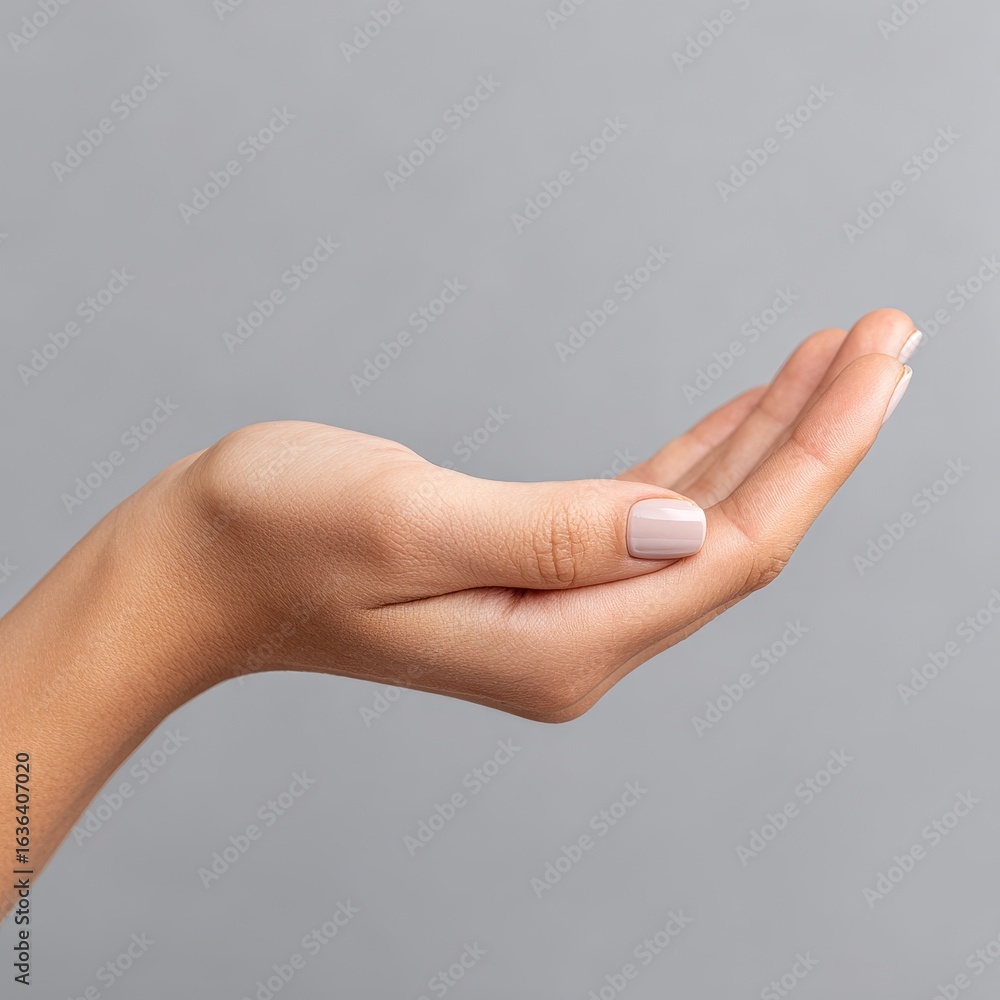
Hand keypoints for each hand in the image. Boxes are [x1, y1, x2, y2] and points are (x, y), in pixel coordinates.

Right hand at [167, 308, 917, 721]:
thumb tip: (687, 526)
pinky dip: (707, 455)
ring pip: (703, 520)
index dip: (817, 452)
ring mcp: (564, 611)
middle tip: (887, 337)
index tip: (877, 357)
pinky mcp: (538, 573)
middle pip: (738, 534)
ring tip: (839, 357)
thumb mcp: (407, 521)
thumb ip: (552, 533)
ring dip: (772, 438)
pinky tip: (748, 413)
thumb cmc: (276, 536)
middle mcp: (579, 640)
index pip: (732, 548)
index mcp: (560, 641)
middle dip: (818, 435)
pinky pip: (651, 515)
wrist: (201, 568)